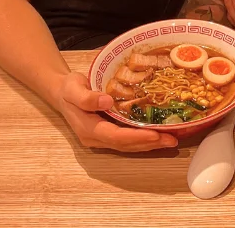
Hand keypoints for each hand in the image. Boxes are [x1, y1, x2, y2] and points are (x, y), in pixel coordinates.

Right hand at [53, 71, 176, 151]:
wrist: (62, 92)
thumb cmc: (68, 88)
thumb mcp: (73, 88)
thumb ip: (87, 97)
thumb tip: (107, 101)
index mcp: (88, 128)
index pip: (115, 136)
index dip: (136, 137)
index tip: (155, 134)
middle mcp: (96, 137)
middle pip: (125, 145)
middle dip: (149, 143)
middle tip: (172, 139)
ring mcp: (102, 138)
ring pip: (128, 145)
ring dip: (150, 144)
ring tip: (171, 140)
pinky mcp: (108, 133)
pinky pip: (128, 140)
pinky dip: (144, 139)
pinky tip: (159, 136)